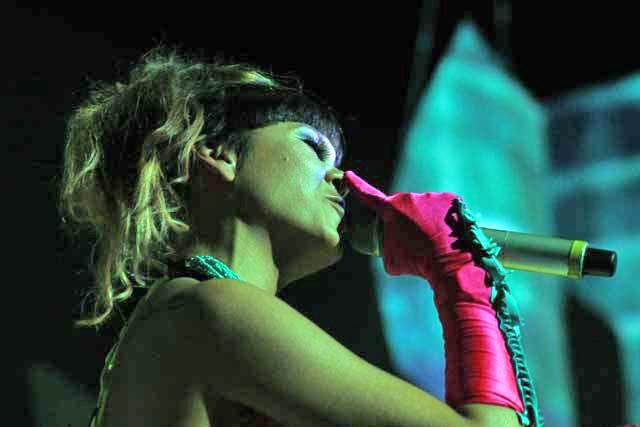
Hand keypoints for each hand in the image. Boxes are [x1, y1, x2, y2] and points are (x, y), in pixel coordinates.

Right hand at [343, 171, 477, 288]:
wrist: (449, 263)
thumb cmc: (417, 263)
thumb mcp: (391, 260)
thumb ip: (387, 245)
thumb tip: (391, 244)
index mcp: (390, 209)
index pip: (369, 195)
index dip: (357, 185)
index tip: (349, 175)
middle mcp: (409, 198)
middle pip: (404, 207)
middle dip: (407, 219)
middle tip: (416, 239)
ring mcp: (431, 197)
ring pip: (425, 206)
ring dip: (427, 219)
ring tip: (434, 239)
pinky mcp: (451, 199)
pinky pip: (443, 207)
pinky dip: (444, 218)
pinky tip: (447, 233)